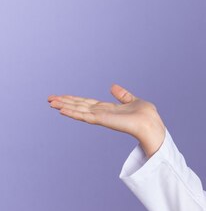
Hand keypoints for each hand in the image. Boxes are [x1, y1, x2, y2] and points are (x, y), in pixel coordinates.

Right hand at [48, 84, 165, 155]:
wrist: (151, 124)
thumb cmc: (146, 115)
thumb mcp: (132, 100)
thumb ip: (122, 95)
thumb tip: (112, 86)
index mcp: (108, 109)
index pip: (87, 103)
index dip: (74, 99)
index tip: (62, 96)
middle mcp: (102, 113)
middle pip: (79, 106)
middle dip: (65, 102)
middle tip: (49, 99)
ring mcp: (101, 117)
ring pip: (79, 110)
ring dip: (64, 106)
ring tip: (51, 102)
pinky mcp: (103, 120)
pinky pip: (85, 116)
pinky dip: (73, 113)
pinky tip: (62, 110)